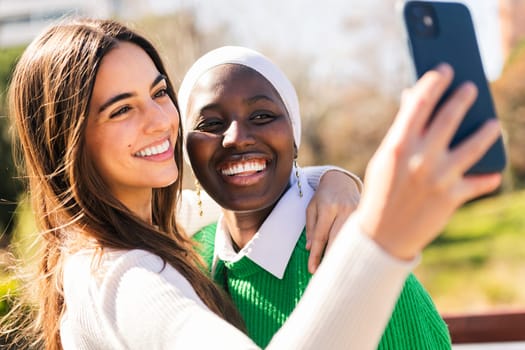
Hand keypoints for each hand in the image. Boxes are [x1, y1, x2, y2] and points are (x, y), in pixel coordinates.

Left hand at [306, 170, 360, 272]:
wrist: (341, 180)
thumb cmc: (323, 196)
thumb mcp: (311, 207)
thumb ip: (311, 227)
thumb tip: (309, 248)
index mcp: (328, 208)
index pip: (320, 236)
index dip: (316, 255)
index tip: (312, 270)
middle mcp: (344, 210)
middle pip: (337, 240)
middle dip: (330, 259)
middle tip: (324, 276)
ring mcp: (357, 213)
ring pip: (349, 240)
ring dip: (342, 256)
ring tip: (337, 272)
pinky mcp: (364, 216)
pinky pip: (358, 235)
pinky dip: (352, 248)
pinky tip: (349, 259)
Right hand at [355, 63, 501, 259]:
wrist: (381, 235)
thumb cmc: (381, 191)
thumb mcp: (384, 159)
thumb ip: (402, 131)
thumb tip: (415, 99)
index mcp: (398, 145)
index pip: (420, 103)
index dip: (434, 81)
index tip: (444, 70)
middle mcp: (420, 158)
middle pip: (450, 118)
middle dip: (464, 97)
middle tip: (472, 88)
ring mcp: (438, 178)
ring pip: (474, 146)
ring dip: (487, 131)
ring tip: (493, 123)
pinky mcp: (452, 198)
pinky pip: (478, 183)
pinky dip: (487, 177)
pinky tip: (492, 173)